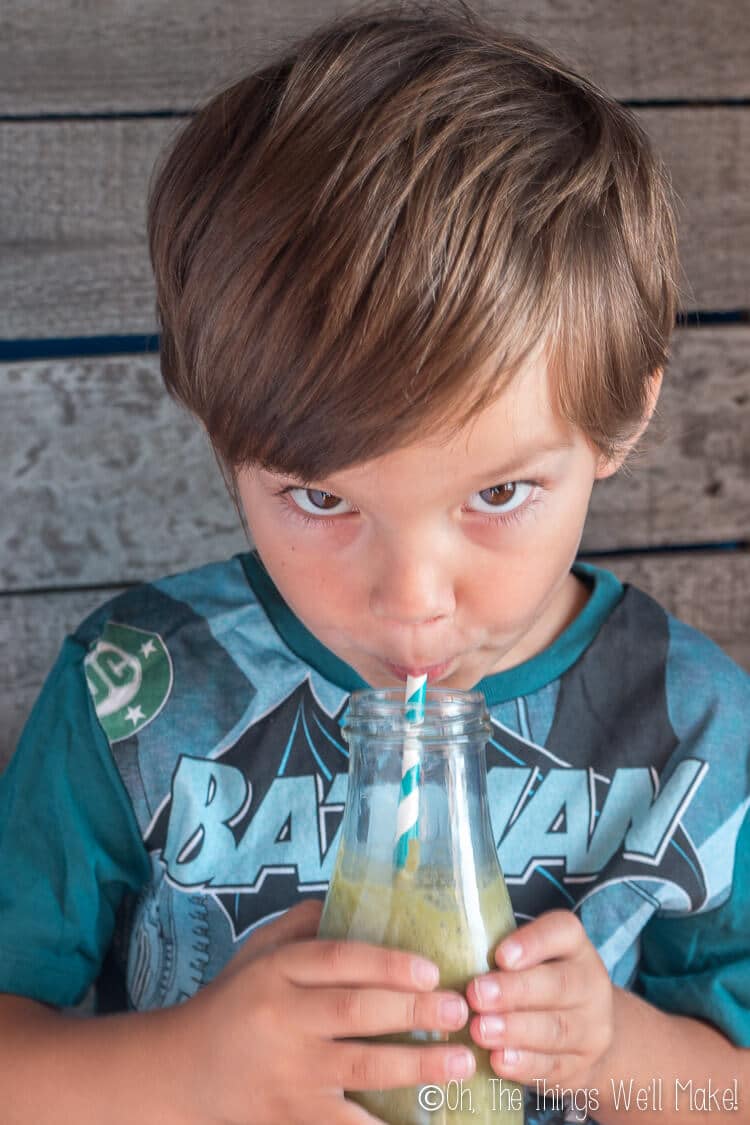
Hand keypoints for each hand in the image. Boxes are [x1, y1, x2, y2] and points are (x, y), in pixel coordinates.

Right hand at [174, 899, 474, 1124]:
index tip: (432, 969)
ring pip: (360, 1069)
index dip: (388, 963)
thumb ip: (304, 924)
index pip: (338, 959)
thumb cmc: (233, 1002)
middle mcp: (281, 1019)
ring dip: (417, 1066)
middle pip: (355, 1011)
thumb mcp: (257, 950)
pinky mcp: (290, 1117)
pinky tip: (425, 1122)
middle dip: (414, 1011)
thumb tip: (364, 898)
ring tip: (462, 1061)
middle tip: (459, 1009)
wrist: (180, 1071)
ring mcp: (287, 1073)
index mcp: (276, 971)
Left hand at [466, 910, 613, 1090]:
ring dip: (515, 1030)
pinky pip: (553, 1066)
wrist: (590, 1033)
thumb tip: (454, 957)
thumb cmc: (541, 982)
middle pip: (559, 985)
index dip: (532, 942)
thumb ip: (504, 956)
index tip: (500, 955)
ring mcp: (591, 1028)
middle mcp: (590, 984)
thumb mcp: (534, 957)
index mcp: (575, 946)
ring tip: (481, 1030)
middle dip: (515, 991)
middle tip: (477, 995)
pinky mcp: (580, 1065)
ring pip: (556, 1029)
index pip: (562, 932)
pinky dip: (524, 1064)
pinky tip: (498, 1060)